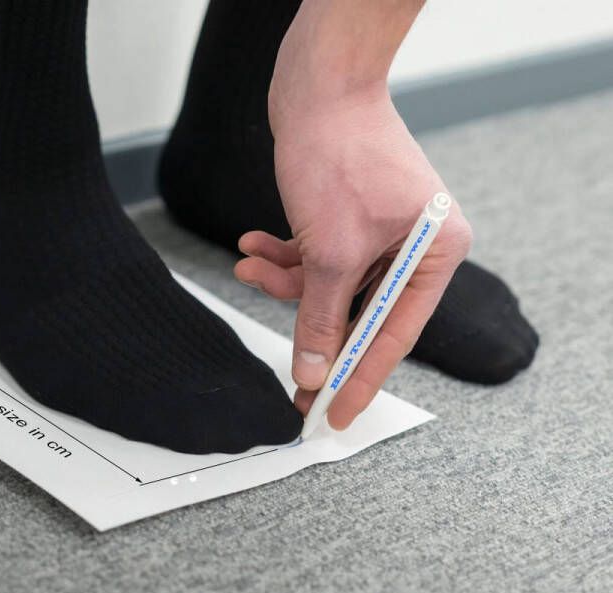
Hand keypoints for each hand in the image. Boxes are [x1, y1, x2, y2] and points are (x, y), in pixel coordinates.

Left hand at [235, 89, 471, 429]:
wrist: (318, 84)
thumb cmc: (340, 156)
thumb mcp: (332, 252)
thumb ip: (322, 317)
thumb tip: (315, 371)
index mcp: (436, 252)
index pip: (395, 335)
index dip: (362, 379)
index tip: (334, 416)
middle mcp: (415, 242)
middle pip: (359, 310)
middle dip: (311, 325)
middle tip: (284, 371)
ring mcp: (381, 227)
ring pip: (329, 280)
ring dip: (285, 282)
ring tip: (247, 267)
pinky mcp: (348, 212)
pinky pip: (317, 252)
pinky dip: (284, 254)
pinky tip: (252, 246)